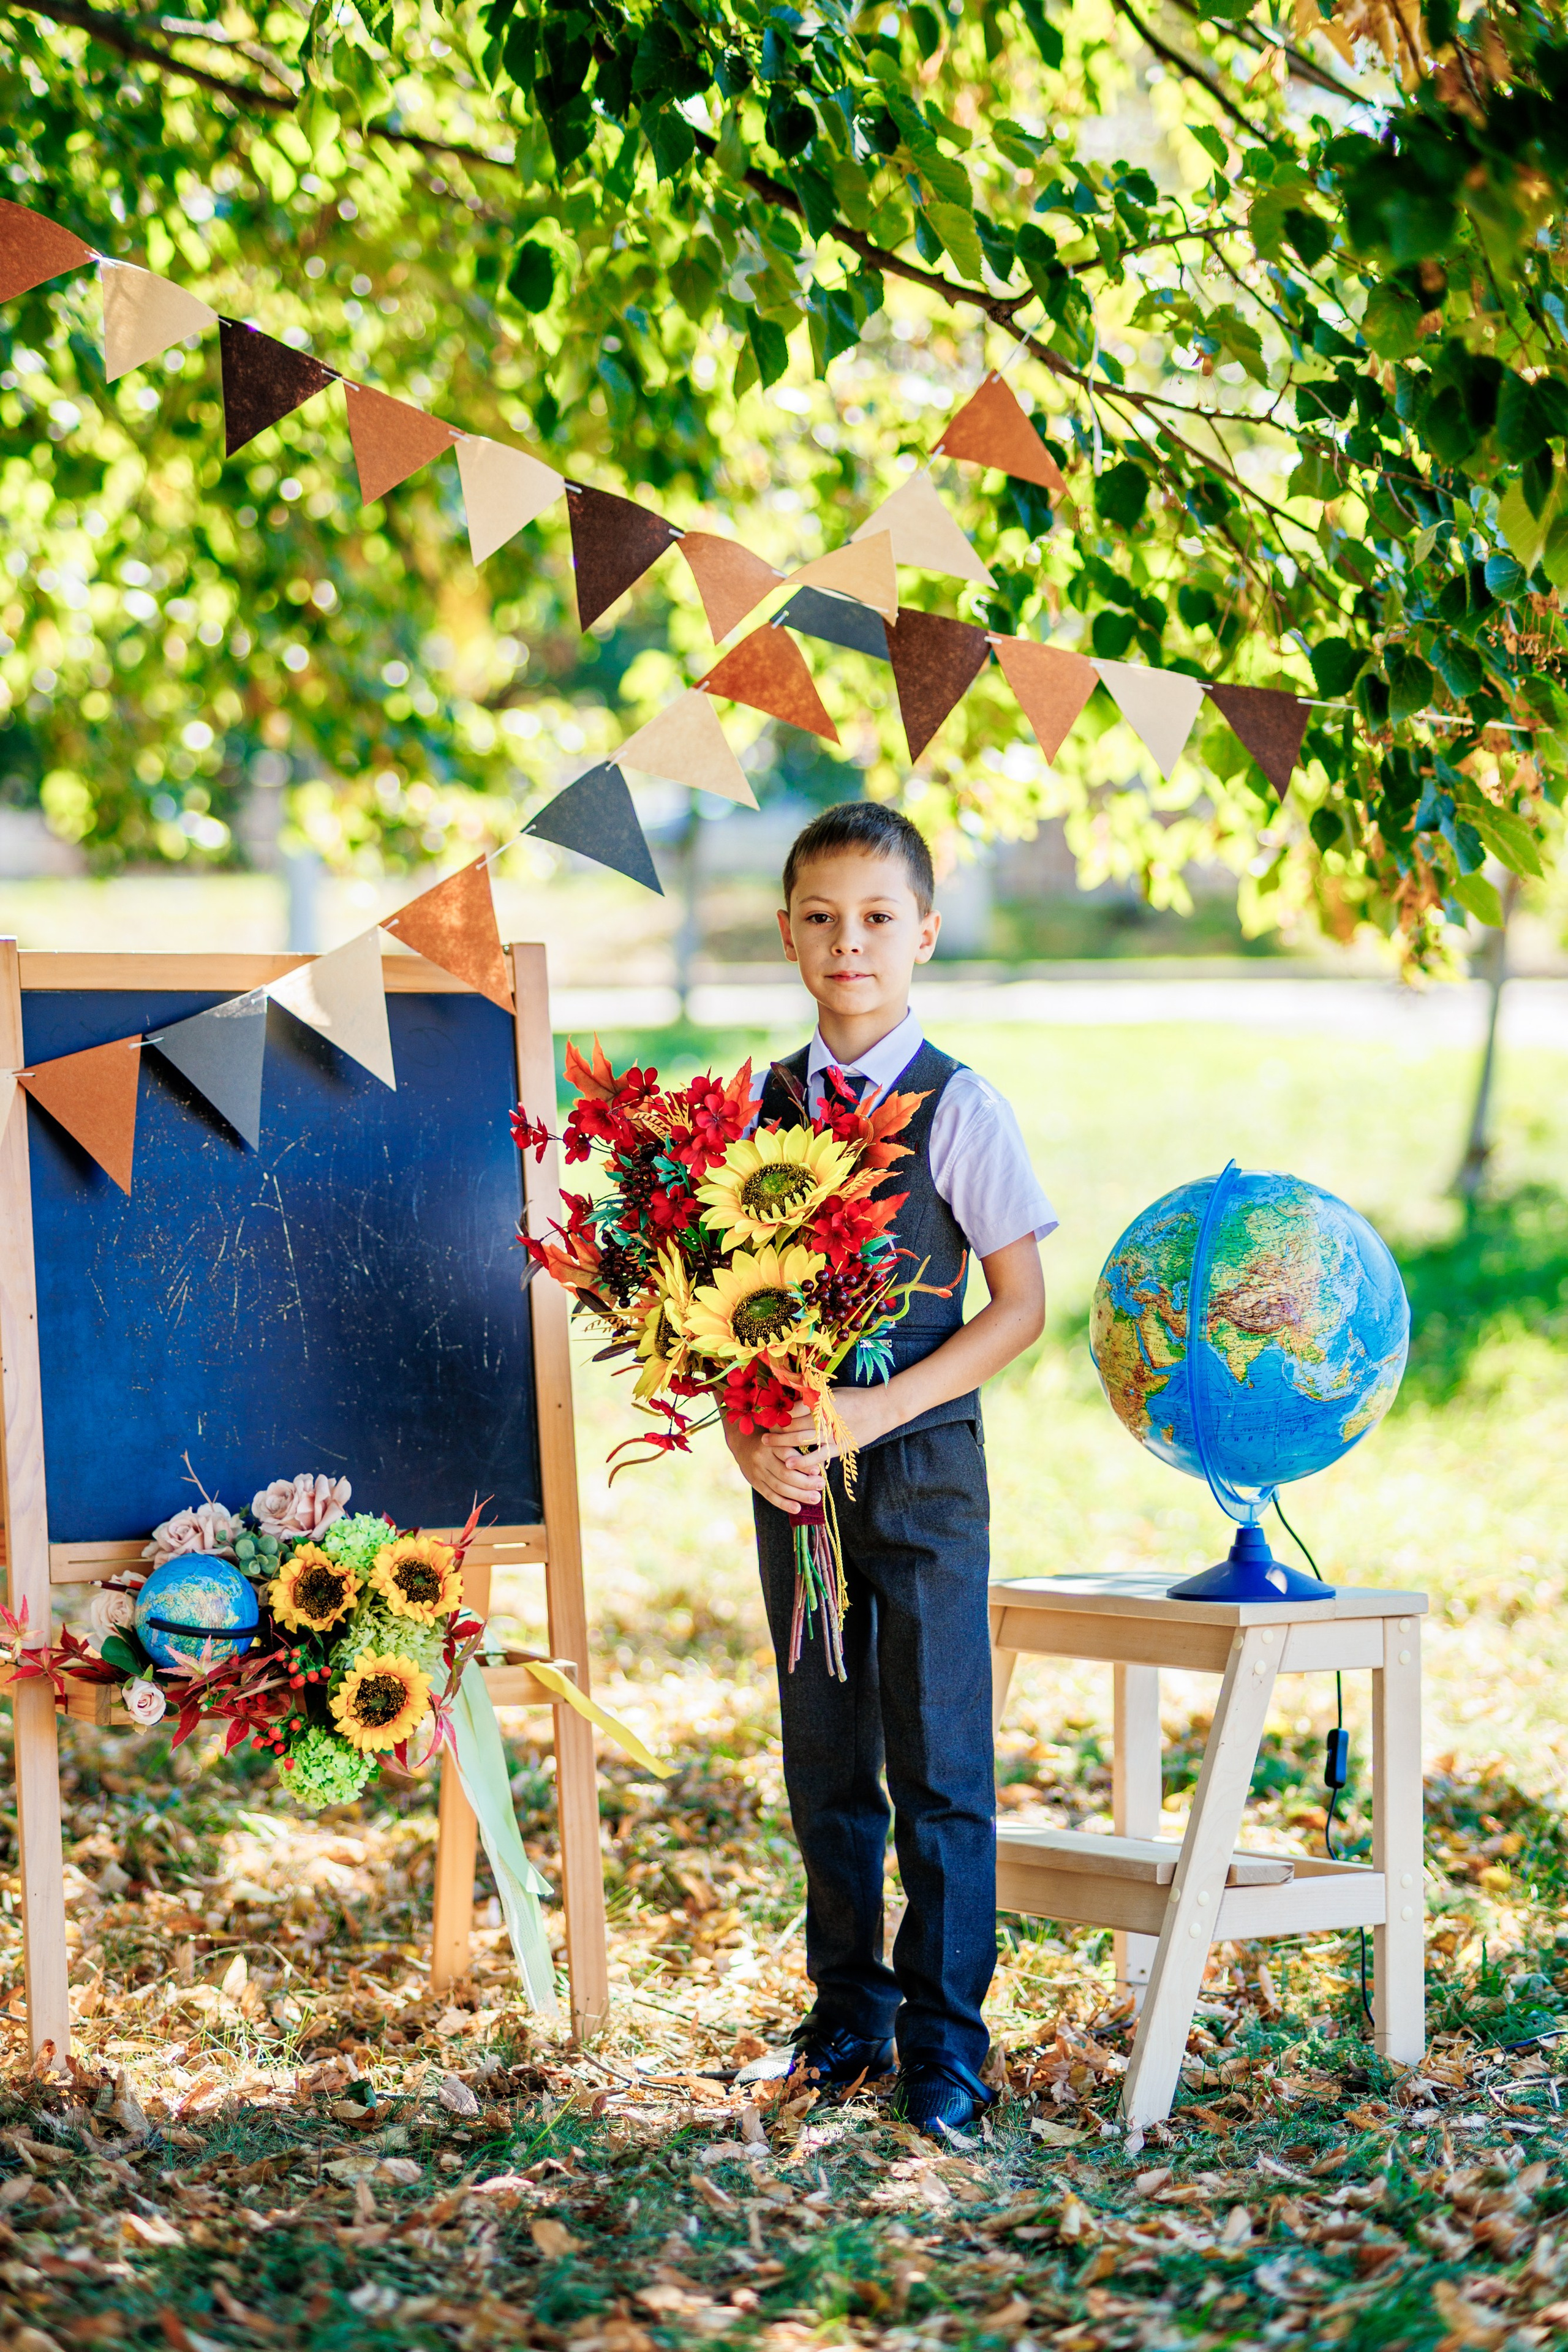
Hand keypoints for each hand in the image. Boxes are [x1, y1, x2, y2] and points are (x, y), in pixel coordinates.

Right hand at [724, 1416, 823, 1515]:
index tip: (819, 1471)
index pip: (789, 1455)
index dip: (804, 1464)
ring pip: (779, 1487)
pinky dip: (784, 1503)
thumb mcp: (779, 1435)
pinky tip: (797, 1508)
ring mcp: (757, 1472)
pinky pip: (770, 1496)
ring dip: (798, 1495)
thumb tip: (818, 1464)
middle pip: (785, 1474)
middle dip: (805, 1482)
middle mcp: (762, 1458)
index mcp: (771, 1444)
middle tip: (821, 1485)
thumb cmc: (770, 1439)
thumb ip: (794, 1444)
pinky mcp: (755, 1483)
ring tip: (815, 1498)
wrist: (742, 1442)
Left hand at [729, 1386, 896, 1514]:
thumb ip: (814, 1398)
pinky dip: (803, 1460)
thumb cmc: (857, 1397)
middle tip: (762, 1431)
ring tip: (768, 1444)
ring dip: (782, 1442)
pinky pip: (817, 1455)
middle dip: (776, 1428)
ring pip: (800, 1438)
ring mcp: (831, 1432)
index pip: (792, 1408)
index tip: (767, 1415)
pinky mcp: (839, 1446)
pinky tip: (789, 1463)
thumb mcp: (833, 1393)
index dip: (778, 1413)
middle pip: (793, 1423)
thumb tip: (794, 1400)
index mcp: (821, 1402)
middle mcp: (823, 1416)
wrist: (882, 1408)